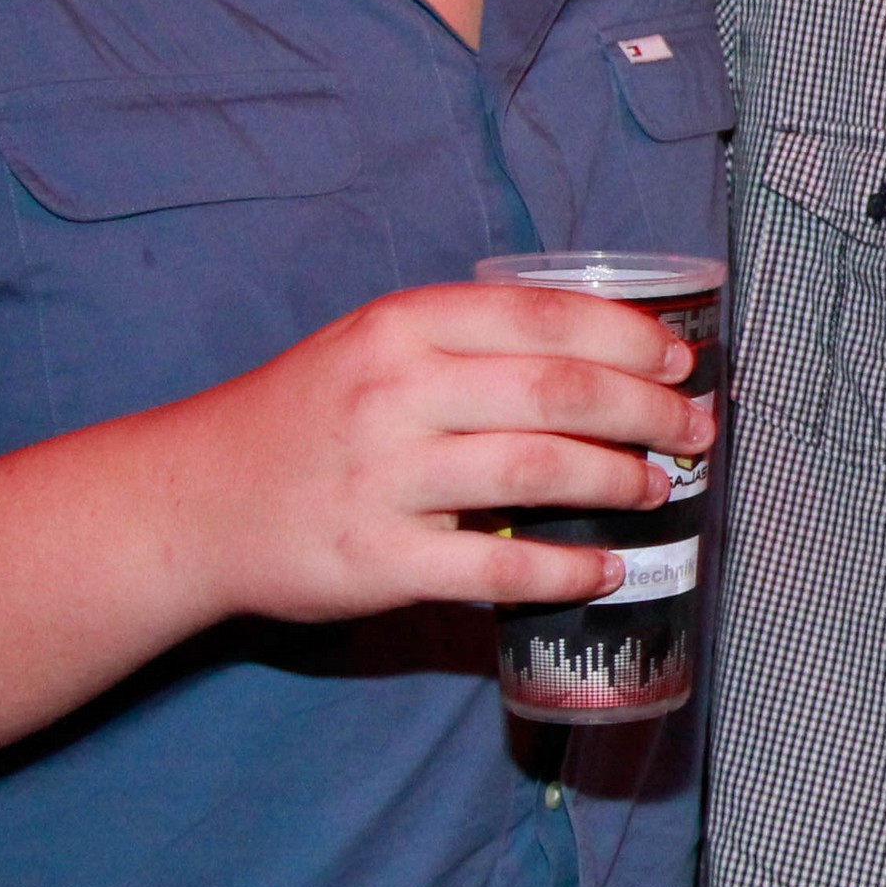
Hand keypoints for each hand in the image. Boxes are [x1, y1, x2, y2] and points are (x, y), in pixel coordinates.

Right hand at [149, 283, 712, 622]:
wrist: (191, 501)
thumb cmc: (307, 418)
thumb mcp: (374, 346)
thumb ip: (470, 343)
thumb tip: (606, 358)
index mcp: (403, 326)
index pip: (544, 317)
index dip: (629, 338)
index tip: (680, 361)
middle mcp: (395, 392)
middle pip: (558, 391)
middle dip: (647, 411)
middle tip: (694, 430)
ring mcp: (384, 478)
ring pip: (538, 468)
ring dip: (619, 481)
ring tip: (658, 489)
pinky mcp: (377, 560)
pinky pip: (497, 565)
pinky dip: (565, 569)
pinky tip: (606, 568)